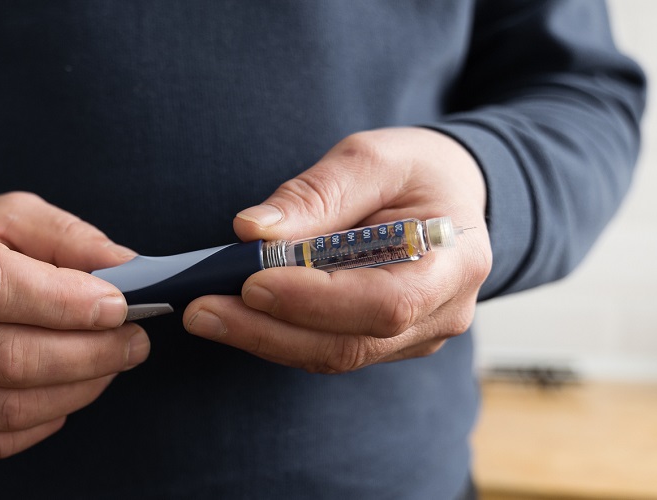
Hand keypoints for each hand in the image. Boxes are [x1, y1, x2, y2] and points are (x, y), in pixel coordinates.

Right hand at [0, 192, 147, 457]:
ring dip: (78, 390)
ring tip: (112, 363)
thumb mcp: (11, 216)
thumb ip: (70, 238)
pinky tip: (68, 389)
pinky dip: (47, 420)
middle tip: (134, 341)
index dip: (65, 304)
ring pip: (9, 407)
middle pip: (8, 359)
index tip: (119, 306)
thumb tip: (131, 271)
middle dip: (89, 354)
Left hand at [183, 127, 491, 372]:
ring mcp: (413, 336)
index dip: (316, 300)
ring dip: (262, 337)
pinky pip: (326, 348)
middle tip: (202, 309)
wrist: (449, 192)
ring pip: (332, 354)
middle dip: (270, 329)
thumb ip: (316, 194)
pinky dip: (276, 334)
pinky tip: (232, 315)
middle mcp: (441, 312)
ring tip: (203, 312)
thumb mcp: (371, 158)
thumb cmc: (415, 170)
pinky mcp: (382, 342)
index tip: (252, 282)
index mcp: (455, 262)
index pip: (385, 302)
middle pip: (352, 343)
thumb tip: (252, 230)